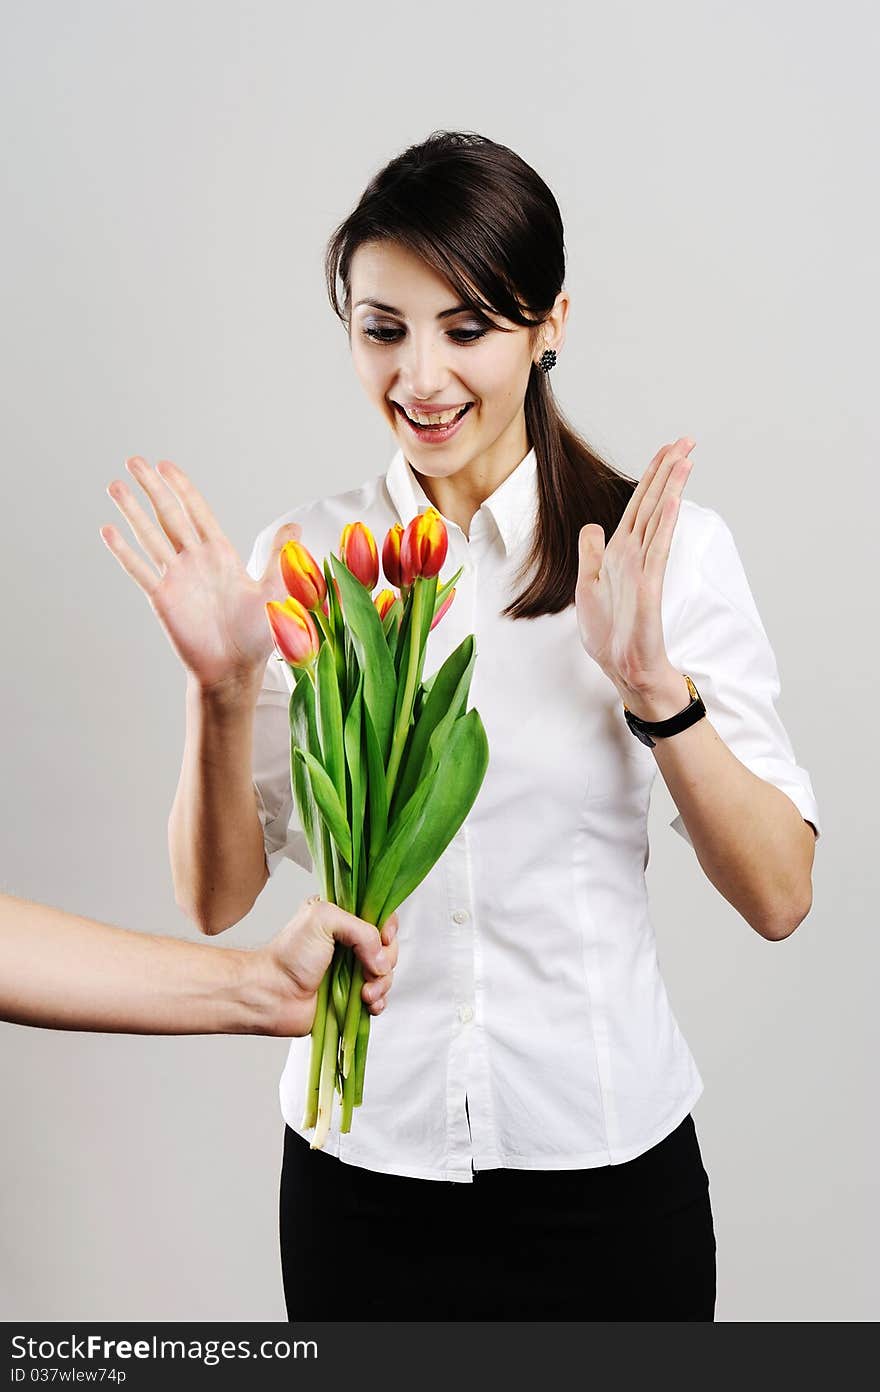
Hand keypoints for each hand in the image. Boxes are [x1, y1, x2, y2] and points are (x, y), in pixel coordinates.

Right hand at [100, 457, 301, 695]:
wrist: (235, 668)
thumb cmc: (257, 633)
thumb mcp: (276, 589)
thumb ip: (280, 556)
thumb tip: (295, 527)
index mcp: (221, 554)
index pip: (198, 512)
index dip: (182, 488)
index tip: (166, 466)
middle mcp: (195, 561)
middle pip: (170, 515)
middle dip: (153, 488)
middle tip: (135, 461)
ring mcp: (177, 578)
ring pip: (150, 536)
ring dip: (132, 511)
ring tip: (115, 486)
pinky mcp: (163, 598)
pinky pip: (140, 570)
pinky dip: (124, 551)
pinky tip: (108, 530)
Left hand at [253, 896, 400, 1036]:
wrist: (271, 995)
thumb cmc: (289, 955)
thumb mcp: (323, 919)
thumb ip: (361, 930)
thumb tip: (382, 959)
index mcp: (342, 918)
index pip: (379, 916)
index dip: (388, 928)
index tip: (384, 938)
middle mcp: (349, 944)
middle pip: (388, 947)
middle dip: (386, 960)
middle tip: (369, 970)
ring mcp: (351, 971)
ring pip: (386, 974)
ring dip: (382, 984)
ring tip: (364, 992)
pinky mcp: (351, 996)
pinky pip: (379, 998)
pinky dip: (378, 1001)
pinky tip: (366, 1003)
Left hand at [575, 436, 695, 699]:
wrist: (624, 668)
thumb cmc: (610, 634)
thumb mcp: (588, 587)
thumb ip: (591, 554)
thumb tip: (592, 525)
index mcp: (620, 552)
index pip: (638, 504)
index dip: (651, 475)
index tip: (667, 449)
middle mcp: (635, 554)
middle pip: (653, 503)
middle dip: (668, 470)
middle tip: (688, 439)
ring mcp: (644, 568)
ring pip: (658, 518)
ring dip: (671, 487)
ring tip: (685, 458)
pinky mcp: (650, 586)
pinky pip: (658, 549)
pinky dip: (665, 524)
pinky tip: (672, 501)